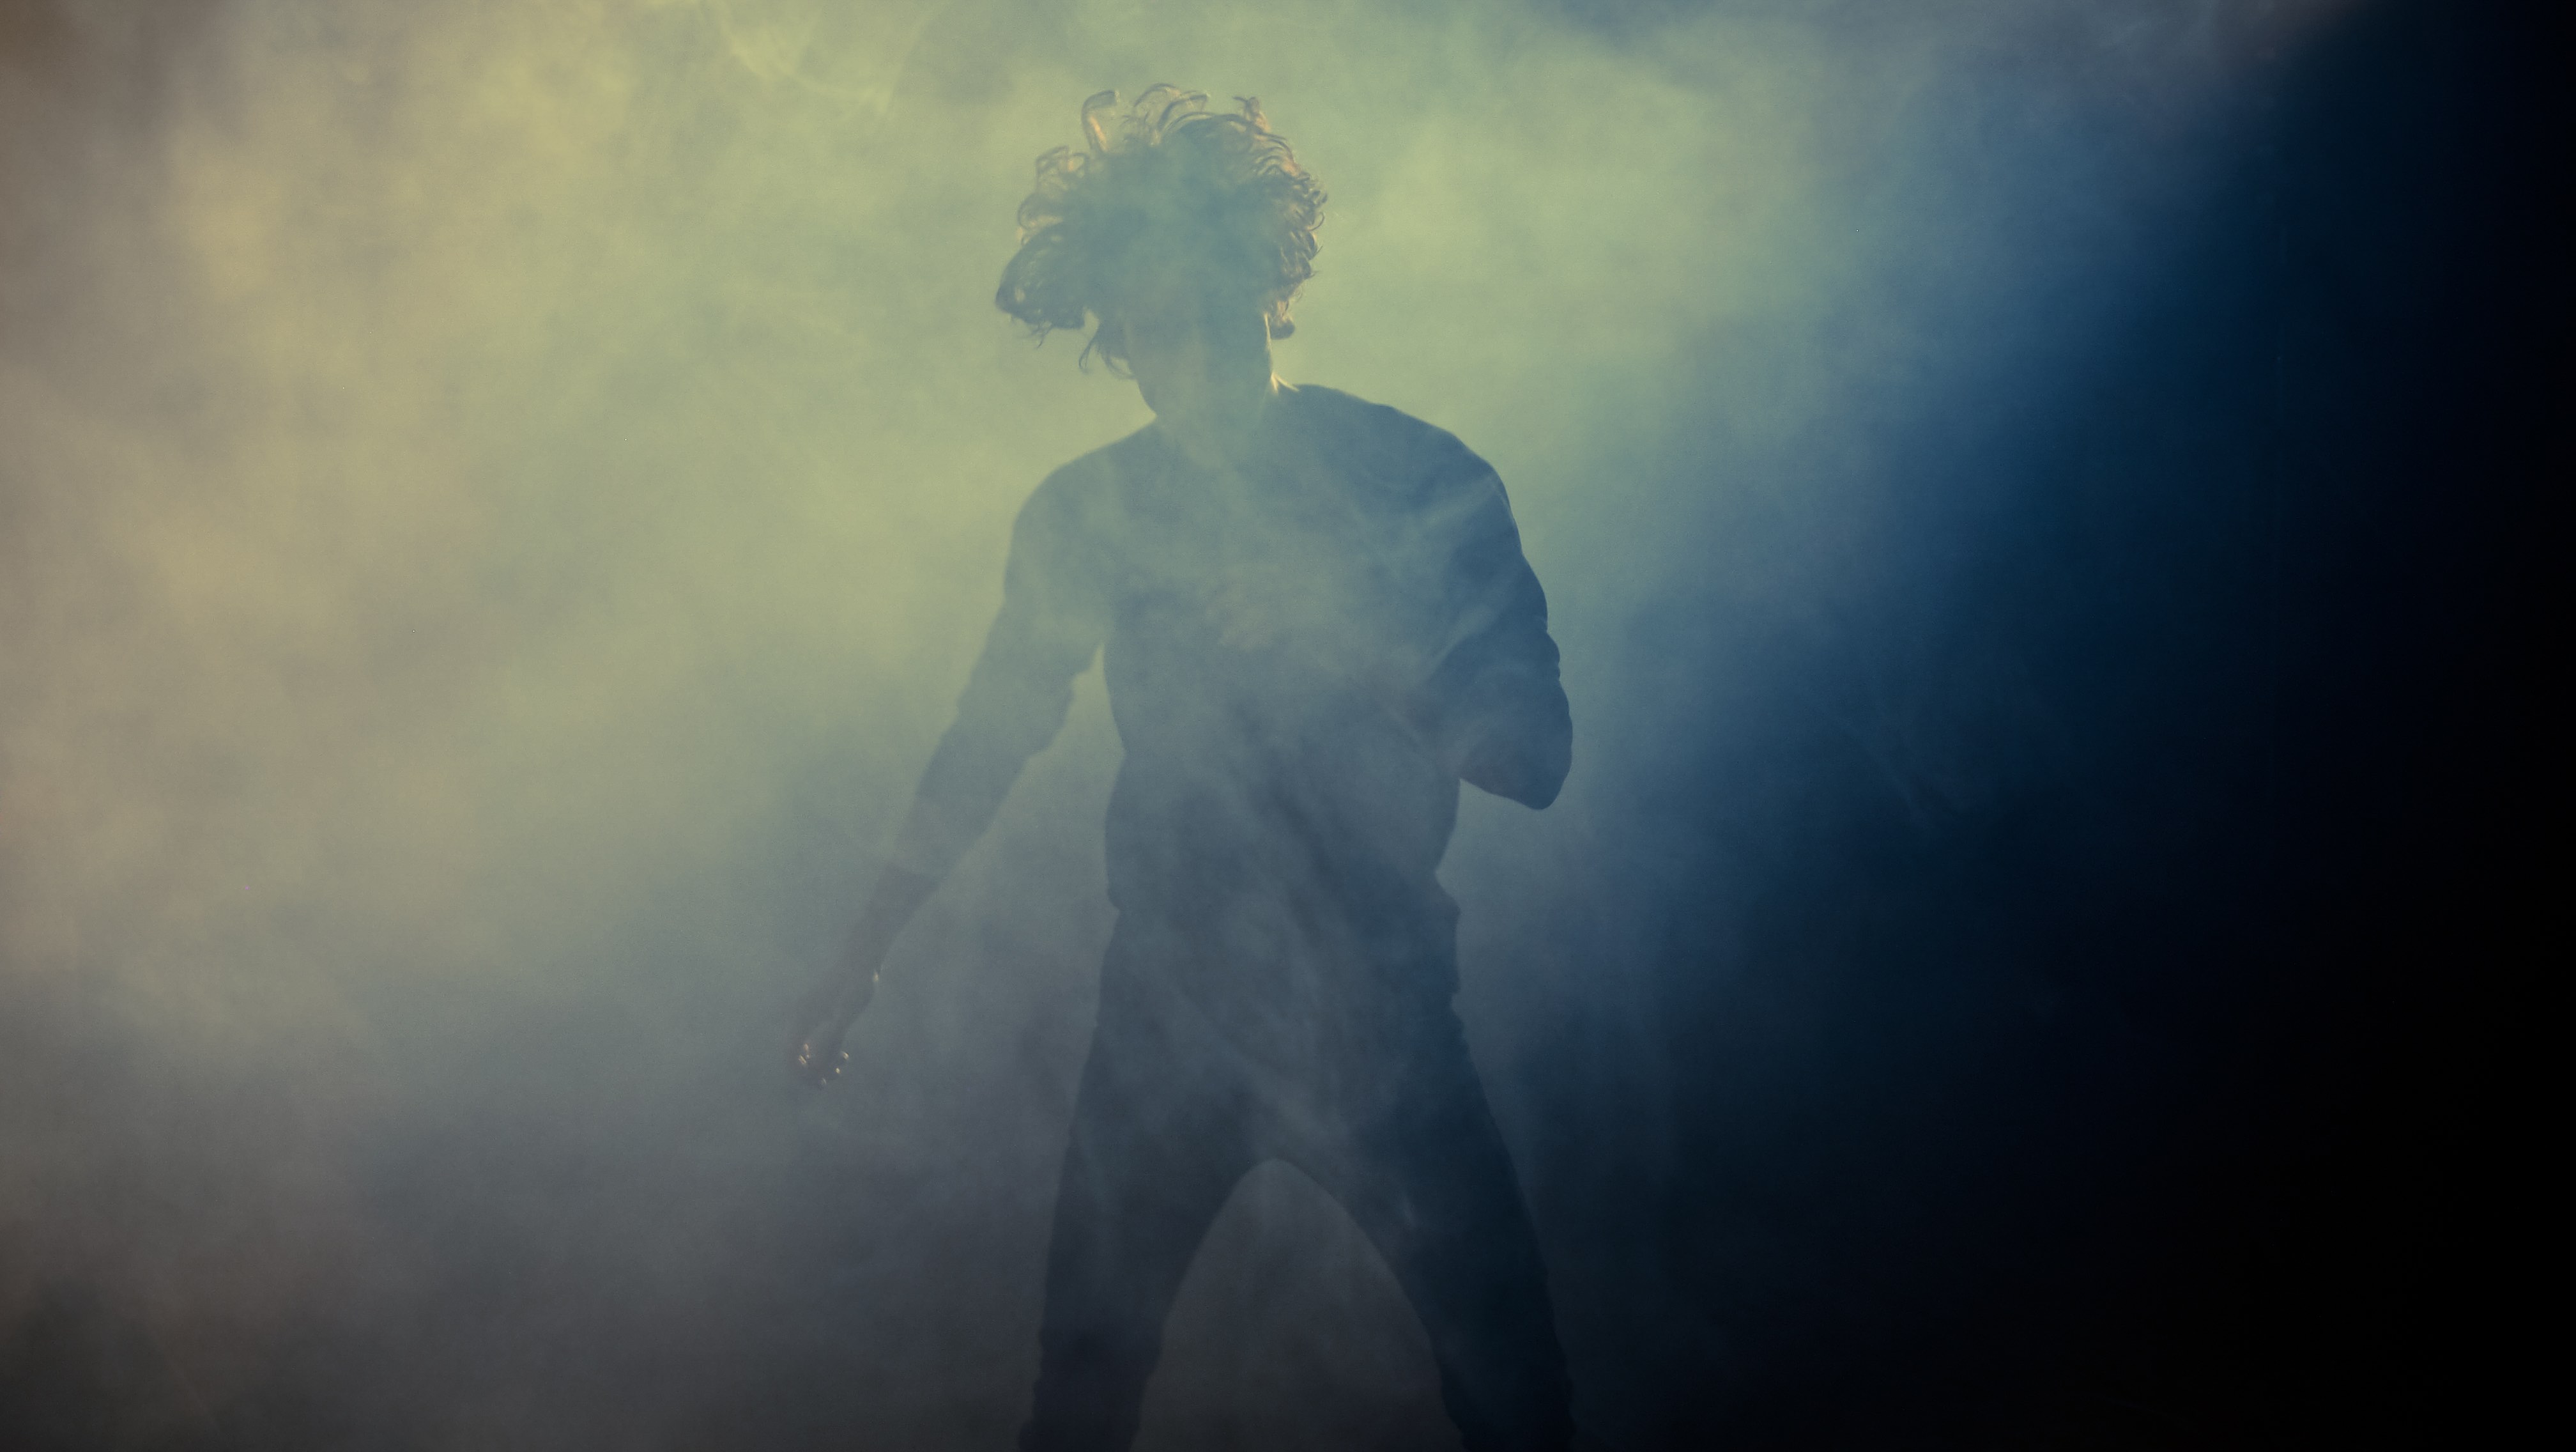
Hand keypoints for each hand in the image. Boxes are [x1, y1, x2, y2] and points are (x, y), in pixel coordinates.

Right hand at [786, 866, 937, 1088]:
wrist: (862, 956)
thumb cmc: (857, 980)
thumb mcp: (847, 1012)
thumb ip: (832, 1039)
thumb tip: (817, 1067)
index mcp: (802, 1017)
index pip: (790, 1056)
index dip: (801, 1074)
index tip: (821, 1084)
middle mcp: (801, 1017)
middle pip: (795, 1056)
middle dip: (811, 1072)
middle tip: (830, 1081)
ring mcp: (809, 1016)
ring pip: (806, 1050)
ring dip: (821, 1064)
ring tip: (841, 1066)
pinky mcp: (820, 1014)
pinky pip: (816, 1041)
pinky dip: (826, 1052)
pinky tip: (843, 1056)